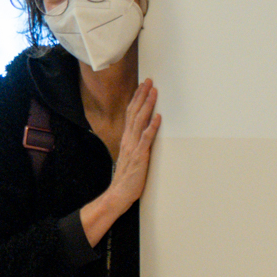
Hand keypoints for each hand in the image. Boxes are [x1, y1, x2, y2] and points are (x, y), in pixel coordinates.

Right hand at [79, 82, 159, 245]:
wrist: (118, 194)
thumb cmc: (126, 178)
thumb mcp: (130, 157)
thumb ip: (134, 145)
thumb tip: (141, 134)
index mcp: (126, 139)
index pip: (131, 114)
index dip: (137, 99)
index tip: (143, 86)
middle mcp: (128, 140)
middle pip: (135, 113)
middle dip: (142, 96)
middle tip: (149, 81)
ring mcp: (134, 147)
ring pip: (140, 121)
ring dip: (148, 105)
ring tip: (154, 92)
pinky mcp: (140, 156)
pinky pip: (147, 138)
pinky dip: (152, 127)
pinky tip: (158, 117)